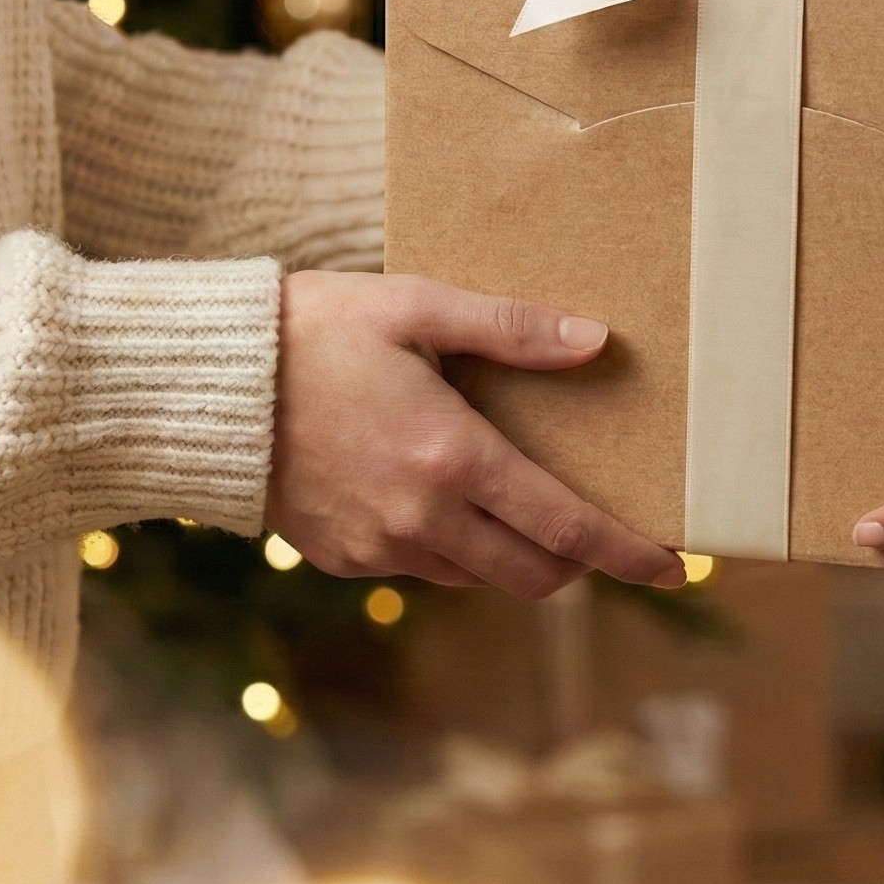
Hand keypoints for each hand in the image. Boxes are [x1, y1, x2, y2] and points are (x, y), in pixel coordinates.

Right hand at [266, 270, 685, 597]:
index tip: (678, 569)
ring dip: (516, 556)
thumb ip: (513, 328)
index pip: (566, 527)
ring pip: (479, 578)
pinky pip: (424, 570)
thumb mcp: (418, 305)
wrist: (205, 384)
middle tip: (606, 531)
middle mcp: (421, 518)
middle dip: (581, 563)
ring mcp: (378, 546)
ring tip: (526, 506)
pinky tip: (450, 499)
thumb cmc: (315, 329)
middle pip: (533, 575)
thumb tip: (598, 343)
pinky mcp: (340, 558)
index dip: (629, 553)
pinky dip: (457, 549)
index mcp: (451, 456)